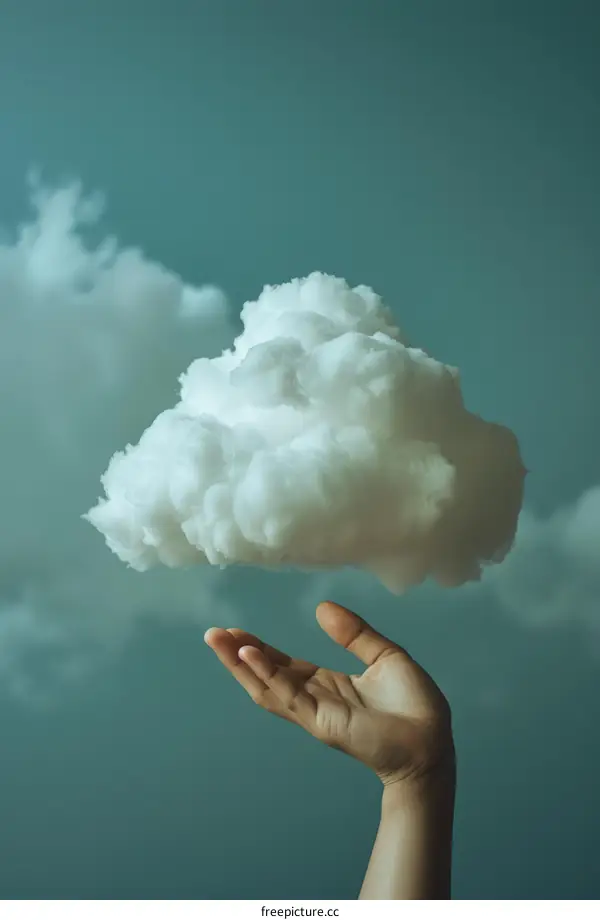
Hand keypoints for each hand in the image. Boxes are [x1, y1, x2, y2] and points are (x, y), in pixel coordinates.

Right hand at [204, 601, 453, 787]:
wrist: (433, 741)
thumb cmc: (415, 704)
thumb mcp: (384, 655)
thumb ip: (354, 633)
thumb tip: (321, 607)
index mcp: (328, 684)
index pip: (284, 665)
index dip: (260, 648)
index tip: (236, 630)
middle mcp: (315, 699)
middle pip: (267, 675)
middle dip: (239, 656)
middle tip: (213, 634)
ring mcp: (315, 712)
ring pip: (268, 687)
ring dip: (241, 665)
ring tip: (218, 641)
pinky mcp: (322, 722)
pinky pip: (288, 696)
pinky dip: (267, 675)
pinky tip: (250, 656)